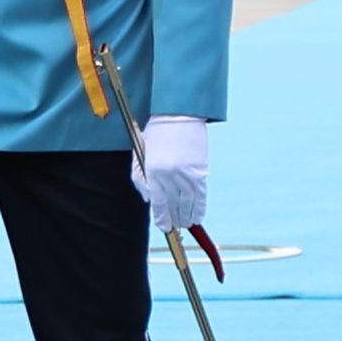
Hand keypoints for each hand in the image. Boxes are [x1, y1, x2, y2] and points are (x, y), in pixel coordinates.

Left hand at [135, 113, 210, 238]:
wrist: (178, 114)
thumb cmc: (157, 133)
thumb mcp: (141, 153)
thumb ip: (140, 178)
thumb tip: (148, 200)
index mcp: (152, 170)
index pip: (157, 202)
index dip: (162, 218)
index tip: (165, 226)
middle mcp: (169, 174)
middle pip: (173, 205)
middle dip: (175, 218)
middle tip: (177, 225)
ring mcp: (186, 173)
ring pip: (187, 203)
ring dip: (187, 216)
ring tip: (187, 222)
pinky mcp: (200, 170)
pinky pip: (200, 195)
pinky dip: (199, 208)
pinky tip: (198, 216)